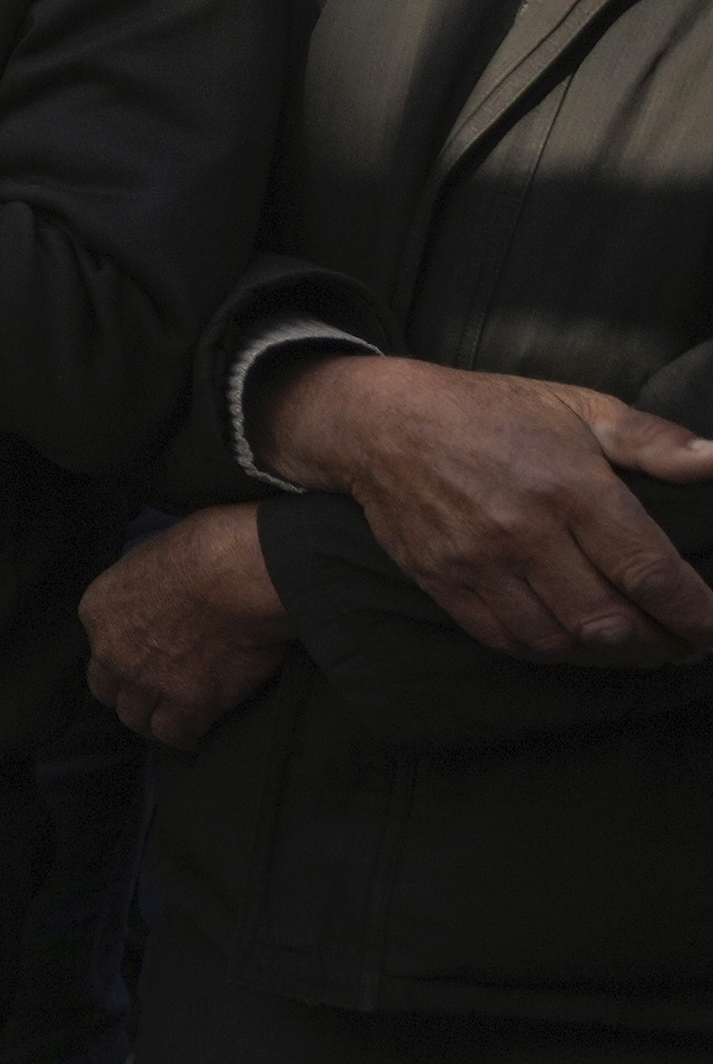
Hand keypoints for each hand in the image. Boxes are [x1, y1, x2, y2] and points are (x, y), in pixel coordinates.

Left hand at [82, 510, 294, 746]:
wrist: (242, 573)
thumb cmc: (211, 546)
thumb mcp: (155, 554)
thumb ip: (146, 587)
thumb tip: (163, 595)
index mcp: (98, 609)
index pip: (98, 647)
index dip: (122, 655)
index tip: (144, 657)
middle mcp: (112, 650)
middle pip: (108, 690)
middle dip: (129, 693)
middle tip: (156, 692)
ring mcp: (148, 680)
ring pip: (137, 719)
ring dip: (156, 718)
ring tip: (178, 716)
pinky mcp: (188, 702)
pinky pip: (176, 735)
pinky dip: (188, 736)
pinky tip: (200, 730)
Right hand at [261, 353, 712, 665]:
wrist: (383, 424)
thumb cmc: (492, 411)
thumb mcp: (580, 406)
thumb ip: (653, 440)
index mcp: (571, 487)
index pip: (648, 570)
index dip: (693, 611)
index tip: (712, 628)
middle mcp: (525, 533)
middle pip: (608, 620)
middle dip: (657, 644)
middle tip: (681, 645)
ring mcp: (479, 563)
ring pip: (558, 640)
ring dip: (606, 656)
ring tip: (636, 651)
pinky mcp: (444, 583)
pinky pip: (505, 639)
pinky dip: (551, 652)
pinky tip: (575, 645)